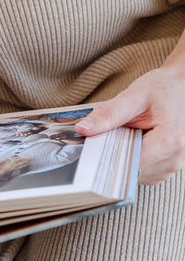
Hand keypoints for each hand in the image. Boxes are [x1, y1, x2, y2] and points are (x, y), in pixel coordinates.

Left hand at [76, 65, 184, 183]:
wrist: (181, 87)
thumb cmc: (164, 88)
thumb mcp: (134, 96)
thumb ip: (108, 114)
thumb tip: (84, 129)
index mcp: (169, 141)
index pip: (127, 163)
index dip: (107, 156)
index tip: (94, 146)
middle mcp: (174, 158)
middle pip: (130, 170)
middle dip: (115, 154)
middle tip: (115, 132)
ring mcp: (172, 166)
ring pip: (134, 174)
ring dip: (124, 157)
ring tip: (130, 134)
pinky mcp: (167, 167)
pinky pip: (141, 172)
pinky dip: (133, 158)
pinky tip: (135, 141)